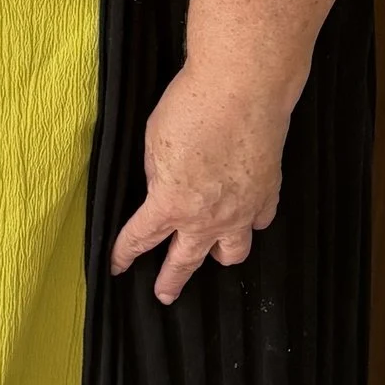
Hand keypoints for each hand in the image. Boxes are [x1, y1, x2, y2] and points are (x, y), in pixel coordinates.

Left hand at [111, 64, 285, 304]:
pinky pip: (258, 221)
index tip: (117, 266)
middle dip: (171, 280)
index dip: (125, 254)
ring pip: (232, 252)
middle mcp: (207, 217)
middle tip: (163, 295)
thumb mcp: (153, 142)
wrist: (243, 90)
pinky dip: (249, 223)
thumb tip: (161, 188)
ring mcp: (242, 209)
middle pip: (186, 261)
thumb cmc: (191, 108)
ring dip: (219, 256)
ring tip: (213, 256)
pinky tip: (246, 218)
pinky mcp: (267, 193)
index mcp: (170, 205)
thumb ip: (156, 174)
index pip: (141, 238)